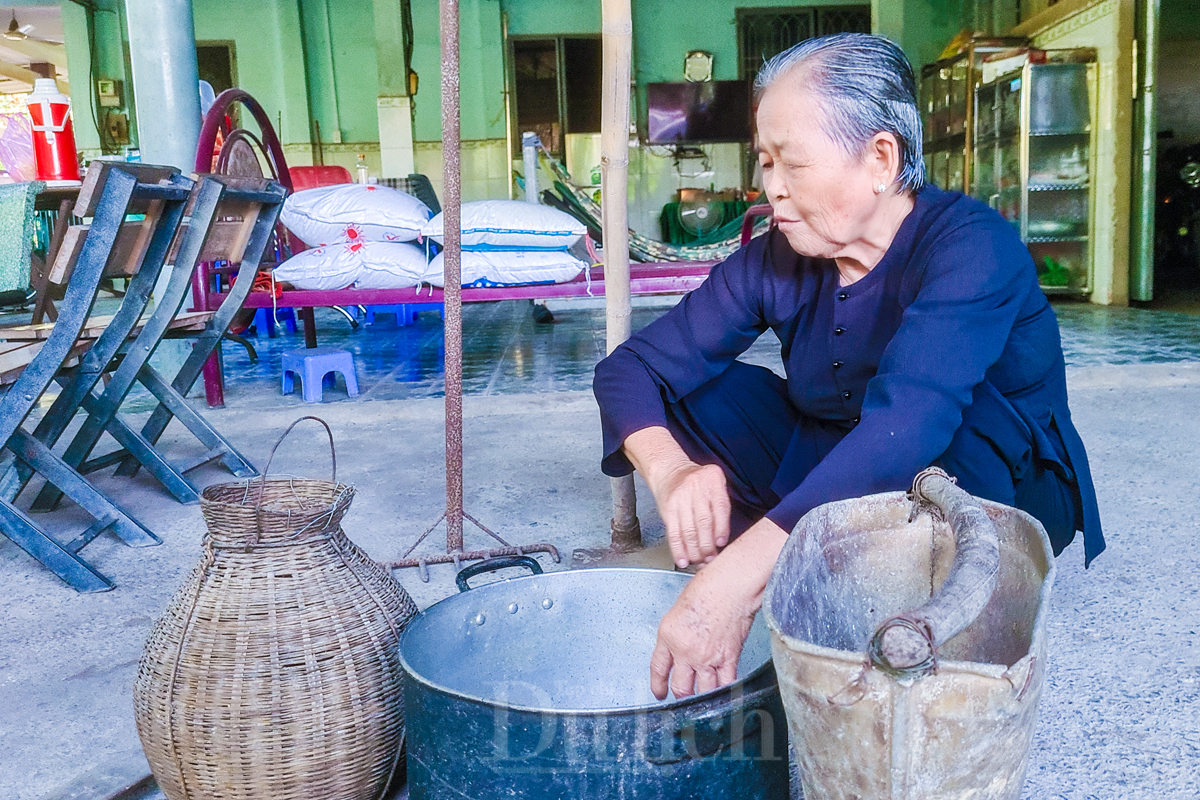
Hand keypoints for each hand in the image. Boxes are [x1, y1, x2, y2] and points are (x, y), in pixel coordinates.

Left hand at [649, 519, 788, 699]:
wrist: (730, 586)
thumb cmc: (708, 587)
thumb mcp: (678, 610)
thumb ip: (676, 633)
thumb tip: (679, 648)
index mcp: (668, 635)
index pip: (658, 668)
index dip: (657, 685)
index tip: (659, 692)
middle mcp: (685, 650)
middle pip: (680, 687)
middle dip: (681, 695)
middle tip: (684, 696)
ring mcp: (707, 657)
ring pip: (703, 692)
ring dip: (703, 697)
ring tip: (704, 697)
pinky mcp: (728, 658)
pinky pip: (725, 684)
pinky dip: (724, 691)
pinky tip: (724, 691)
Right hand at [650, 461, 730, 567]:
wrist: (669, 472)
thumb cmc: (696, 481)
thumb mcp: (715, 484)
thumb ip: (721, 506)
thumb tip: (722, 538)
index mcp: (713, 479)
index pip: (720, 507)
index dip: (721, 528)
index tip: (721, 543)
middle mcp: (696, 487)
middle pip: (703, 521)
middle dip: (708, 544)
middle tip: (711, 557)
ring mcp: (680, 497)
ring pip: (688, 530)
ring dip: (694, 550)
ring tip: (699, 561)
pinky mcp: (667, 508)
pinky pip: (673, 532)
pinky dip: (678, 549)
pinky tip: (682, 559)